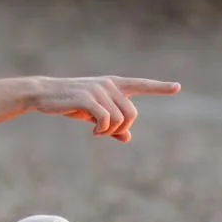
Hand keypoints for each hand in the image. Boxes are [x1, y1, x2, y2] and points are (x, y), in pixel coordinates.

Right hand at [30, 75, 179, 140]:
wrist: (44, 94)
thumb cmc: (71, 103)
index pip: (142, 84)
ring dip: (108, 132)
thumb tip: (127, 137)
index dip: (160, 87)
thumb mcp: (93, 113)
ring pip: (119, 120)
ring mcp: (99, 90)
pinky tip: (92, 131)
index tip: (177, 87)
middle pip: (131, 114)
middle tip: (104, 132)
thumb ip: (112, 123)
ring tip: (96, 130)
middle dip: (121, 128)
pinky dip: (101, 130)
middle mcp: (110, 84)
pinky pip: (105, 120)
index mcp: (114, 84)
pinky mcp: (87, 98)